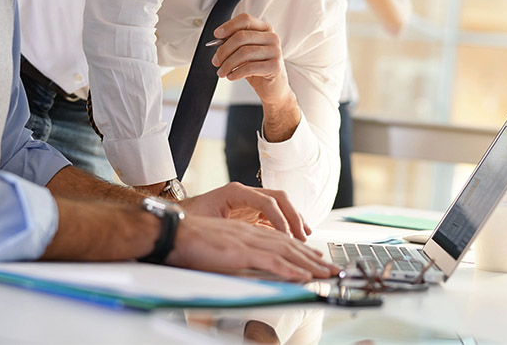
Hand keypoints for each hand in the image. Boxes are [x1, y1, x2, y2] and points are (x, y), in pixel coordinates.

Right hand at [166, 215, 336, 281]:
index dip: (301, 250)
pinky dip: (291, 269)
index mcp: (246, 231)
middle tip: (331, 268)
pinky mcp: (242, 251)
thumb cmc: (190, 242)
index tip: (316, 260)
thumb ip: (238, 254)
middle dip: (313, 258)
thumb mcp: (220, 248)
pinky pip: (273, 260)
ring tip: (325, 274)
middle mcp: (251, 232)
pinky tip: (304, 276)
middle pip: (290, 244)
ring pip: (287, 251)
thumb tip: (252, 268)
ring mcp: (248, 240)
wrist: (175, 233)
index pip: (281, 240)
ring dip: (309, 264)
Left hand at [181, 182, 311, 240]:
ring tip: (304, 237)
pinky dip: (286, 225)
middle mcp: (245, 193)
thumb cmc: (190, 221)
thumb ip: (225, 229)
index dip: (280, 219)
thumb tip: (242, 241)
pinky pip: (275, 216)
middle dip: (294, 217)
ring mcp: (250, 202)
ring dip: (294, 220)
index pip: (267, 201)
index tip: (288, 236)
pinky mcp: (251, 213)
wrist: (178, 220)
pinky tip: (294, 237)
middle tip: (302, 237)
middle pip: (279, 198)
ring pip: (280, 206)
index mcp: (235, 192)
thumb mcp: (206, 224)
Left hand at [212, 13, 290, 107]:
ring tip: (222, 72)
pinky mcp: (275, 66)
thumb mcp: (245, 53)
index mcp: (264, 29)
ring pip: (244, 52)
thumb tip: (217, 41)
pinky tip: (231, 76)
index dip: (229, 26)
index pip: (245, 20)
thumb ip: (234, 44)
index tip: (216, 35)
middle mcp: (272, 37)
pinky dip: (236, 73)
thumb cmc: (257, 68)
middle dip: (223, 50)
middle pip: (241, 36)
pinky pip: (250, 67)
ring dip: (228, 64)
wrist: (273, 88)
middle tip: (216, 61)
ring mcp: (275, 51)